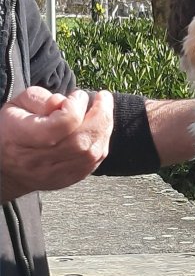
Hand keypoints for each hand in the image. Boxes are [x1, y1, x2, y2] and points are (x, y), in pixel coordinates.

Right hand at [0, 86, 114, 201]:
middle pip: (82, 141)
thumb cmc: (11, 129)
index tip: (77, 95)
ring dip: (104, 128)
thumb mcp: (16, 105)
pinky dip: (101, 143)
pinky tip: (100, 130)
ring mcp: (55, 173)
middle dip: (100, 115)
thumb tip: (66, 101)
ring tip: (103, 111)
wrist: (5, 167)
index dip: (75, 106)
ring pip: (92, 154)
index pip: (62, 124)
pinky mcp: (67, 180)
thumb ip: (40, 99)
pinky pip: (94, 163)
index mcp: (22, 137)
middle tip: (103, 98)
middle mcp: (40, 159)